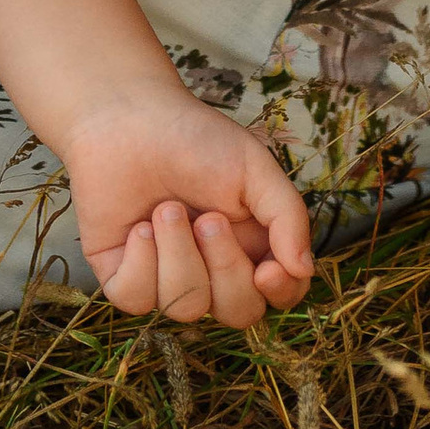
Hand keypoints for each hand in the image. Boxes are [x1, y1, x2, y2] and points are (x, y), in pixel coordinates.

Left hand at [64, 85, 315, 329]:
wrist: (128, 117)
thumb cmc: (195, 137)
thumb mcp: (254, 167)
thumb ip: (287, 217)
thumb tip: (305, 270)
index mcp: (252, 244)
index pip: (281, 293)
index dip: (279, 292)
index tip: (267, 270)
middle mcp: (213, 268)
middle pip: (238, 311)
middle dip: (224, 267)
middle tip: (208, 219)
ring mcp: (168, 277)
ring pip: (186, 307)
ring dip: (178, 253)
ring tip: (166, 207)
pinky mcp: (124, 277)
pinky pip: (138, 300)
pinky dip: (141, 263)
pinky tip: (138, 228)